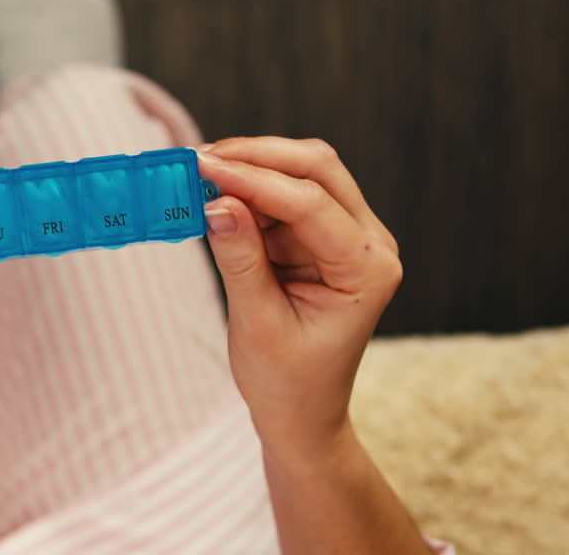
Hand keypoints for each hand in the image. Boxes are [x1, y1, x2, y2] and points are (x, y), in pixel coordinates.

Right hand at [195, 138, 401, 452]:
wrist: (301, 412)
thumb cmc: (287, 380)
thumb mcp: (258, 323)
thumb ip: (240, 259)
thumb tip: (216, 202)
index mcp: (368, 269)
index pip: (310, 204)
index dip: (253, 180)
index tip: (202, 168)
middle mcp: (369, 243)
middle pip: (317, 169)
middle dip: (258, 156)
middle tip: (201, 159)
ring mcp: (347, 236)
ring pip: (303, 172)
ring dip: (251, 167)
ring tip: (199, 174)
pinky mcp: (320, 236)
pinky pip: (285, 195)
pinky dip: (249, 188)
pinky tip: (214, 192)